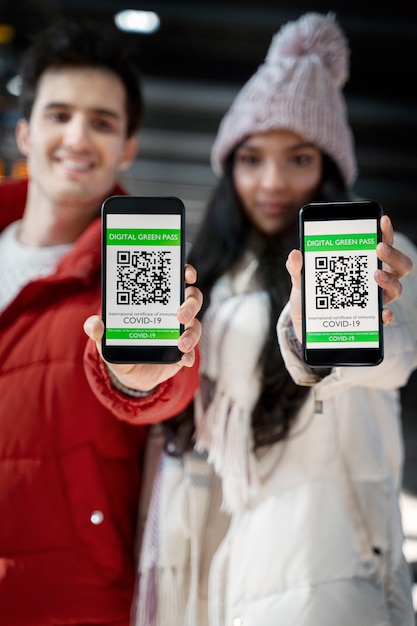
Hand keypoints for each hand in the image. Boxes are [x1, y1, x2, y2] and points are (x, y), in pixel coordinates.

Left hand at [83, 264, 202, 390]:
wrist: (128, 375)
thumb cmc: (120, 346)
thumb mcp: (106, 338)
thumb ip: (99, 330)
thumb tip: (93, 325)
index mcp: (156, 300)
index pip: (175, 279)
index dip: (185, 272)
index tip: (187, 274)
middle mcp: (172, 312)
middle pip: (192, 299)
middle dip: (190, 304)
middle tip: (180, 315)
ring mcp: (179, 332)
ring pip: (195, 325)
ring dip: (191, 333)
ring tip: (181, 343)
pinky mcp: (182, 353)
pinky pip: (192, 352)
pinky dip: (190, 355)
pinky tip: (184, 359)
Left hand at [285, 214, 413, 342]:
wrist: (305, 326)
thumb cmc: (309, 297)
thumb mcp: (301, 280)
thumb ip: (297, 267)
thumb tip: (295, 254)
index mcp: (360, 265)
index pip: (381, 244)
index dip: (385, 232)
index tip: (382, 221)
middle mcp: (372, 281)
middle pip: (399, 266)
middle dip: (393, 255)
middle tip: (379, 249)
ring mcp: (372, 301)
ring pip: (396, 289)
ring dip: (389, 281)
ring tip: (375, 275)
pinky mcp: (368, 321)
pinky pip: (384, 318)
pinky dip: (385, 315)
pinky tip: (382, 313)